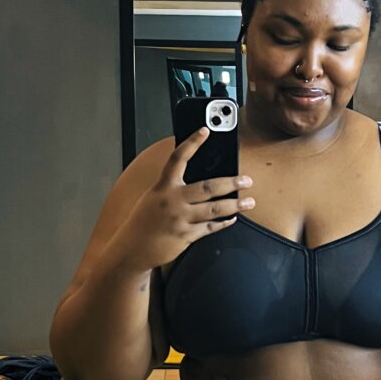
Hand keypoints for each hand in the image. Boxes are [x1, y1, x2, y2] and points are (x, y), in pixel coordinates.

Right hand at [114, 129, 254, 271]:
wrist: (132, 249)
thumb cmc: (143, 222)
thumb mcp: (153, 198)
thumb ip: (172, 189)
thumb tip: (200, 182)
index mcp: (163, 187)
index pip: (178, 158)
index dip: (191, 142)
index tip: (205, 131)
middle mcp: (172, 200)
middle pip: (208, 186)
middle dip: (231, 183)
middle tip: (247, 180)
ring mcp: (180, 218)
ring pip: (214, 209)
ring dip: (235, 205)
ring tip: (249, 202)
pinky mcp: (185, 235)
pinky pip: (210, 228)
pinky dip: (223, 223)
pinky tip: (231, 219)